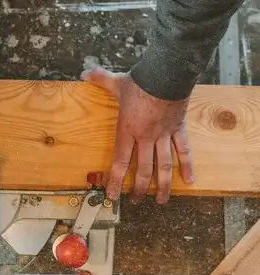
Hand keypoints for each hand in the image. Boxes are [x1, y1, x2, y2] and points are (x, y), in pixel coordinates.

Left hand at [81, 67, 194, 203]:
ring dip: (163, 185)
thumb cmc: (141, 80)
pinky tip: (190, 181)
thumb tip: (84, 73)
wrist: (168, 74)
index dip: (116, 180)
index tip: (113, 195)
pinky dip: (188, 165)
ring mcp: (164, 134)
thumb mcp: (117, 81)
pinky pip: (184, 150)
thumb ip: (99, 79)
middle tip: (136, 201)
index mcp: (127, 129)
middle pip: (143, 169)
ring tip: (161, 201)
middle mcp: (146, 136)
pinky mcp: (178, 129)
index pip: (120, 161)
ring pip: (164, 166)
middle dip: (139, 188)